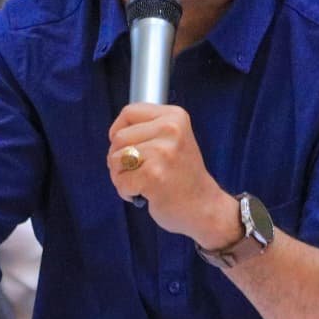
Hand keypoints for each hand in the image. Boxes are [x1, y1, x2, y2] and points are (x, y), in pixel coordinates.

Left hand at [107, 103, 239, 248]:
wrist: (204, 206)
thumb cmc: (182, 176)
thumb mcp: (173, 140)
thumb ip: (148, 130)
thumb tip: (114, 133)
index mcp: (175, 117)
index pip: (128, 112)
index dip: (119, 131)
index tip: (128, 147)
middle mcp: (170, 129)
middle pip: (118, 137)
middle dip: (119, 159)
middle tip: (138, 171)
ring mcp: (162, 152)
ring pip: (115, 159)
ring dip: (121, 176)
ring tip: (143, 182)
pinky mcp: (153, 176)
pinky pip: (121, 181)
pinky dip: (126, 192)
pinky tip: (146, 194)